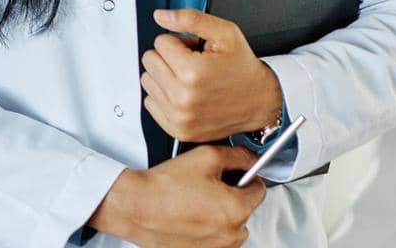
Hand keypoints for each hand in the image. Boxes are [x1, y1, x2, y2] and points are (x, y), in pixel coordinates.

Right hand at [88, 145, 266, 247]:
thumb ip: (236, 156)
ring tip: (194, 201)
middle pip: (244, 209)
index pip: (259, 189)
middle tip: (206, 186)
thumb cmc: (165, 186)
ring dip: (219, 215)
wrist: (136, 207)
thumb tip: (249, 158)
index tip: (234, 175)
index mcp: (237, 209)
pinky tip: (188, 216)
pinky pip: (214, 239)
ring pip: (230, 226)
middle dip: (230, 196)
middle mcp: (232, 234)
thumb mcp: (205, 157)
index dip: (246, 177)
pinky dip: (206, 229)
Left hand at [141, 8, 283, 142]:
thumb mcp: (225, 33)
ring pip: (147, 81)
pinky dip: (163, 96)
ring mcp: (179, 117)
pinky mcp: (178, 130)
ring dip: (164, 76)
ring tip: (190, 79)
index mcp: (192, 72)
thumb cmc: (244, 69)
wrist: (261, 102)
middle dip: (169, 57)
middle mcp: (183, 97)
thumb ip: (190, 19)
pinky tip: (184, 94)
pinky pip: (150, 103)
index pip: (160, 42)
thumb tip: (161, 16)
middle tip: (193, 63)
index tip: (194, 50)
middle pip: (149, 60)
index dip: (179, 42)